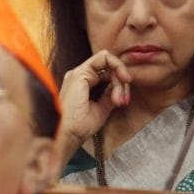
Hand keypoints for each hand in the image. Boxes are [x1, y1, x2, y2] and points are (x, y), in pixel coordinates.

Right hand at [55, 50, 131, 166]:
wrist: (68, 135)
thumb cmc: (80, 127)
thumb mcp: (102, 108)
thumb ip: (110, 95)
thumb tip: (121, 87)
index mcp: (82, 84)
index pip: (106, 74)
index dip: (119, 83)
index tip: (125, 99)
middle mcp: (79, 76)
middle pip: (108, 68)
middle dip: (122, 83)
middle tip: (123, 100)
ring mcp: (79, 73)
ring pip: (108, 62)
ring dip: (119, 78)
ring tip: (119, 98)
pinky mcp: (80, 73)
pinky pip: (105, 58)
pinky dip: (117, 68)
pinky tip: (121, 82)